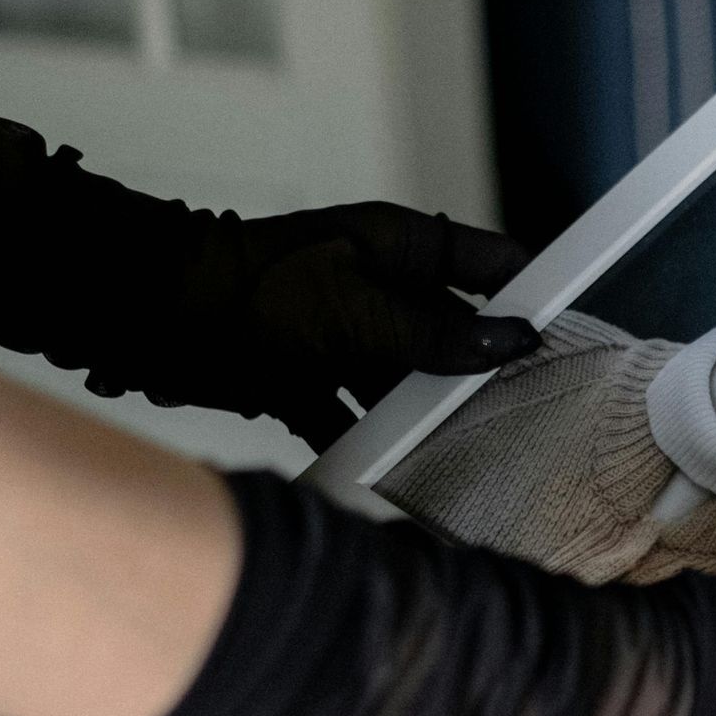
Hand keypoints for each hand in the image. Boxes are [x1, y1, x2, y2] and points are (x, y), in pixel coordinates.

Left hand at [215, 204, 540, 447]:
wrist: (154, 320)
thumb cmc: (252, 291)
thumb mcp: (361, 311)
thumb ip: (438, 331)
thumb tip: (513, 338)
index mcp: (400, 246)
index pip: (489, 263)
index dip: (527, 296)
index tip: (562, 337)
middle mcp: (379, 289)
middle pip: (453, 332)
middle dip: (478, 372)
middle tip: (519, 413)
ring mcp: (344, 336)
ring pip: (406, 383)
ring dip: (422, 416)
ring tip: (458, 452)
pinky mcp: (308, 380)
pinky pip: (353, 417)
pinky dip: (366, 444)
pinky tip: (387, 469)